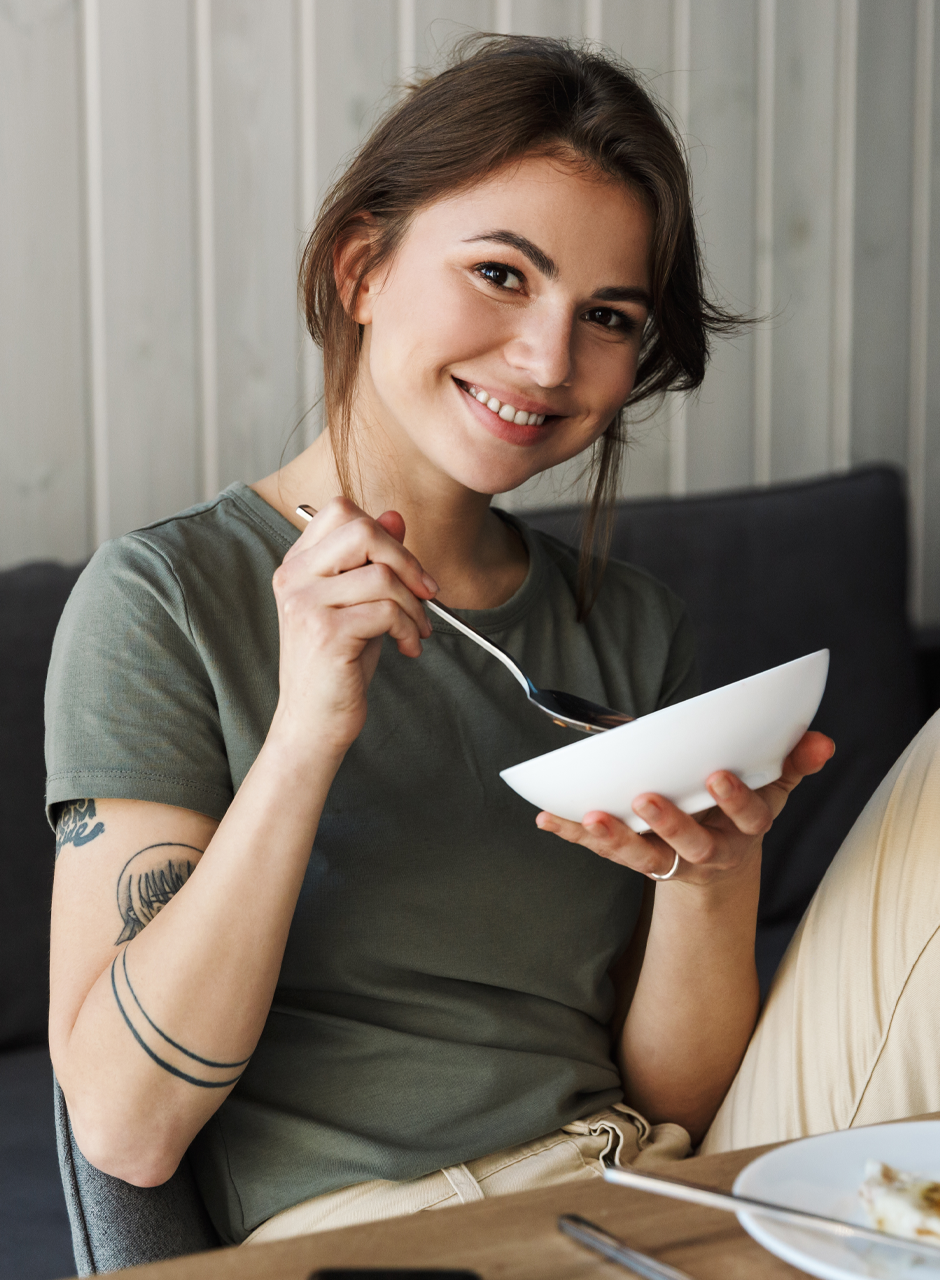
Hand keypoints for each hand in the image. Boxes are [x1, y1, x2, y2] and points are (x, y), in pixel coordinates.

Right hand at [269, 497, 437, 754]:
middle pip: (361, 530)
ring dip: (415, 605)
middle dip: (406, 560)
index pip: (340, 511)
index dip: (382, 531)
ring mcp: (305, 604)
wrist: (313, 723)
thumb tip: (395, 516)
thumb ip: (372, 561)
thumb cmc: (338, 665)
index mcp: (297, 565)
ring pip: (382, 575)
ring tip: (417, 630)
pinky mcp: (326, 633)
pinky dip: (410, 629)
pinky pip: (388, 611)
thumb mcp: (358, 604)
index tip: (404, 567)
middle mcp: (294, 578)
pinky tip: (408, 648)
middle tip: (425, 593)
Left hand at [535, 730, 834, 886]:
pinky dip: (575, 834)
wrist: (716, 869)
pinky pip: (604, 849)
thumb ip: (794, 763)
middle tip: (646, 799)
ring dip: (616, 838)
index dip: (734, 799)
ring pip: (644, 857)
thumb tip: (822, 741)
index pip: (747, 817)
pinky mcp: (635, 859)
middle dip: (670, 824)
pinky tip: (546, 818)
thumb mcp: (771, 788)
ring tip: (591, 815)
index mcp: (742, 828)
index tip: (719, 775)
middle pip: (690, 844)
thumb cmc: (738, 812)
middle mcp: (707, 850)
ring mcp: (669, 860)